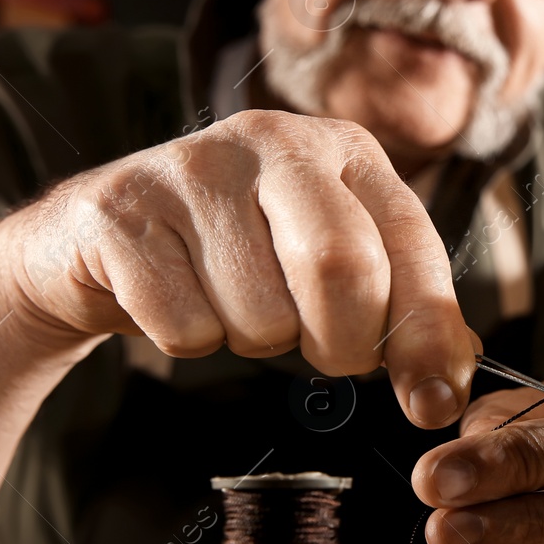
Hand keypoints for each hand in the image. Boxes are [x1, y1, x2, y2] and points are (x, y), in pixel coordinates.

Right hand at [0, 109, 473, 427]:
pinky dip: (188, 339)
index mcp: (342, 149)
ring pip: (261, 311)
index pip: (411, 244)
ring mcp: (192, 166)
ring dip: (253, 340)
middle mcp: (272, 139)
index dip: (427, 334)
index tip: (432, 404)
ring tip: (230, 302)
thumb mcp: (325, 267)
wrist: (95, 244)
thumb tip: (448, 383)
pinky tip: (173, 297)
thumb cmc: (233, 260)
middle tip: (325, 355)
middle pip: (341, 266)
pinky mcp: (123, 209)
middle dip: (341, 342)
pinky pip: (185, 325)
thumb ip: (397, 312)